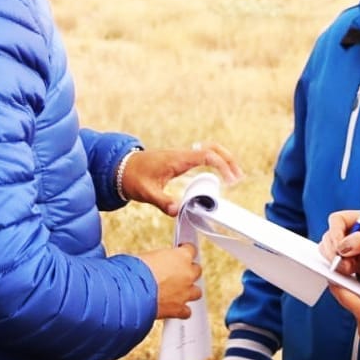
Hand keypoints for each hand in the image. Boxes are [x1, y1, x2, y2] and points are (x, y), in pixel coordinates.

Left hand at [120, 142, 243, 215]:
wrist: (120, 168)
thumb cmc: (133, 177)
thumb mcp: (147, 192)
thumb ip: (162, 201)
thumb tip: (178, 211)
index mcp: (178, 159)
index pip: (207, 156)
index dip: (222, 166)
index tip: (231, 180)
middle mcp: (182, 154)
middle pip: (213, 148)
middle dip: (229, 160)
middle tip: (239, 177)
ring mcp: (182, 156)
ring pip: (209, 150)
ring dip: (224, 160)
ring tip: (235, 177)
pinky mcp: (180, 160)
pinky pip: (203, 156)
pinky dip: (215, 162)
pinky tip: (219, 175)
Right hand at [139, 243, 201, 318]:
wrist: (131, 293)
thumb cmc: (136, 271)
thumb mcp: (148, 257)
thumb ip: (160, 260)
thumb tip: (157, 263)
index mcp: (182, 256)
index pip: (191, 249)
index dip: (185, 251)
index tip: (181, 251)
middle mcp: (187, 274)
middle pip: (197, 270)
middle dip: (188, 271)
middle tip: (178, 272)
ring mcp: (185, 292)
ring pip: (196, 292)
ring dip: (189, 291)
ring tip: (179, 291)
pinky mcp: (178, 309)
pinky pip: (187, 312)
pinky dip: (182, 311)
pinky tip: (175, 308)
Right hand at [318, 210, 359, 278]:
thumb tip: (343, 246)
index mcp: (354, 218)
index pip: (336, 220)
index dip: (335, 233)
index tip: (339, 247)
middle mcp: (345, 229)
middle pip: (328, 237)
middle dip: (335, 252)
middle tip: (346, 262)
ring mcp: (341, 243)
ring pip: (326, 250)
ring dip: (336, 261)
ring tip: (352, 267)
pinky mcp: (339, 257)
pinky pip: (329, 261)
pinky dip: (337, 268)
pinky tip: (350, 270)